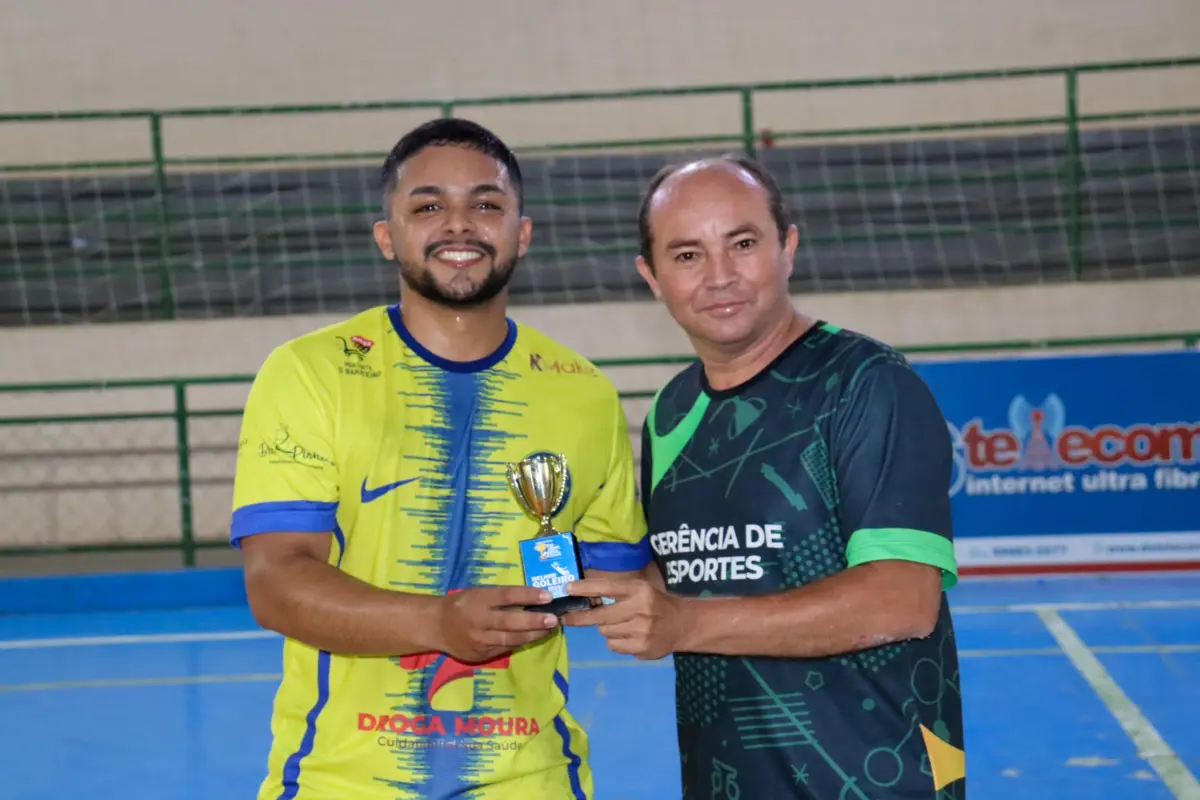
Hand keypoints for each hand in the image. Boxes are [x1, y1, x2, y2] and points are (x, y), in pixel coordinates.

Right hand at [435, 587, 558, 662]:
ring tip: (549, 629)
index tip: (548, 596)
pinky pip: (504, 648)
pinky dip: (520, 643)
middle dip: (535, 621)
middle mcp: (479, 621)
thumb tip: (533, 599)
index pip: (507, 596)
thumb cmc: (463, 604)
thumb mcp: (479, 594)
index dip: (528, 595)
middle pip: (511, 622)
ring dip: (533, 635)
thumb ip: (501, 598)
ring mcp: (479, 640)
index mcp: (478, 600)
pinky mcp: (481, 655)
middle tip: (554, 619)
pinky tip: (532, 637)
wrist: (436, 626)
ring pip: (511, 640)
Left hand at [563, 577, 692, 659]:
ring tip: (622, 625)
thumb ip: (616, 593)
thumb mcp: (640, 590)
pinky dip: (616, 642)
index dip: (586, 588)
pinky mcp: (640, 648)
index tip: (568, 588)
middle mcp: (639, 609)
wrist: (682, 625)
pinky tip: (629, 637)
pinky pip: (613, 645)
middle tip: (567, 618)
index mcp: (638, 591)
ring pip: (605, 632)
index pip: (607, 587)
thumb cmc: (655, 604)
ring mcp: (640, 631)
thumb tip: (582, 596)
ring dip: (607, 629)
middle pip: (600, 616)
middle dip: (582, 617)